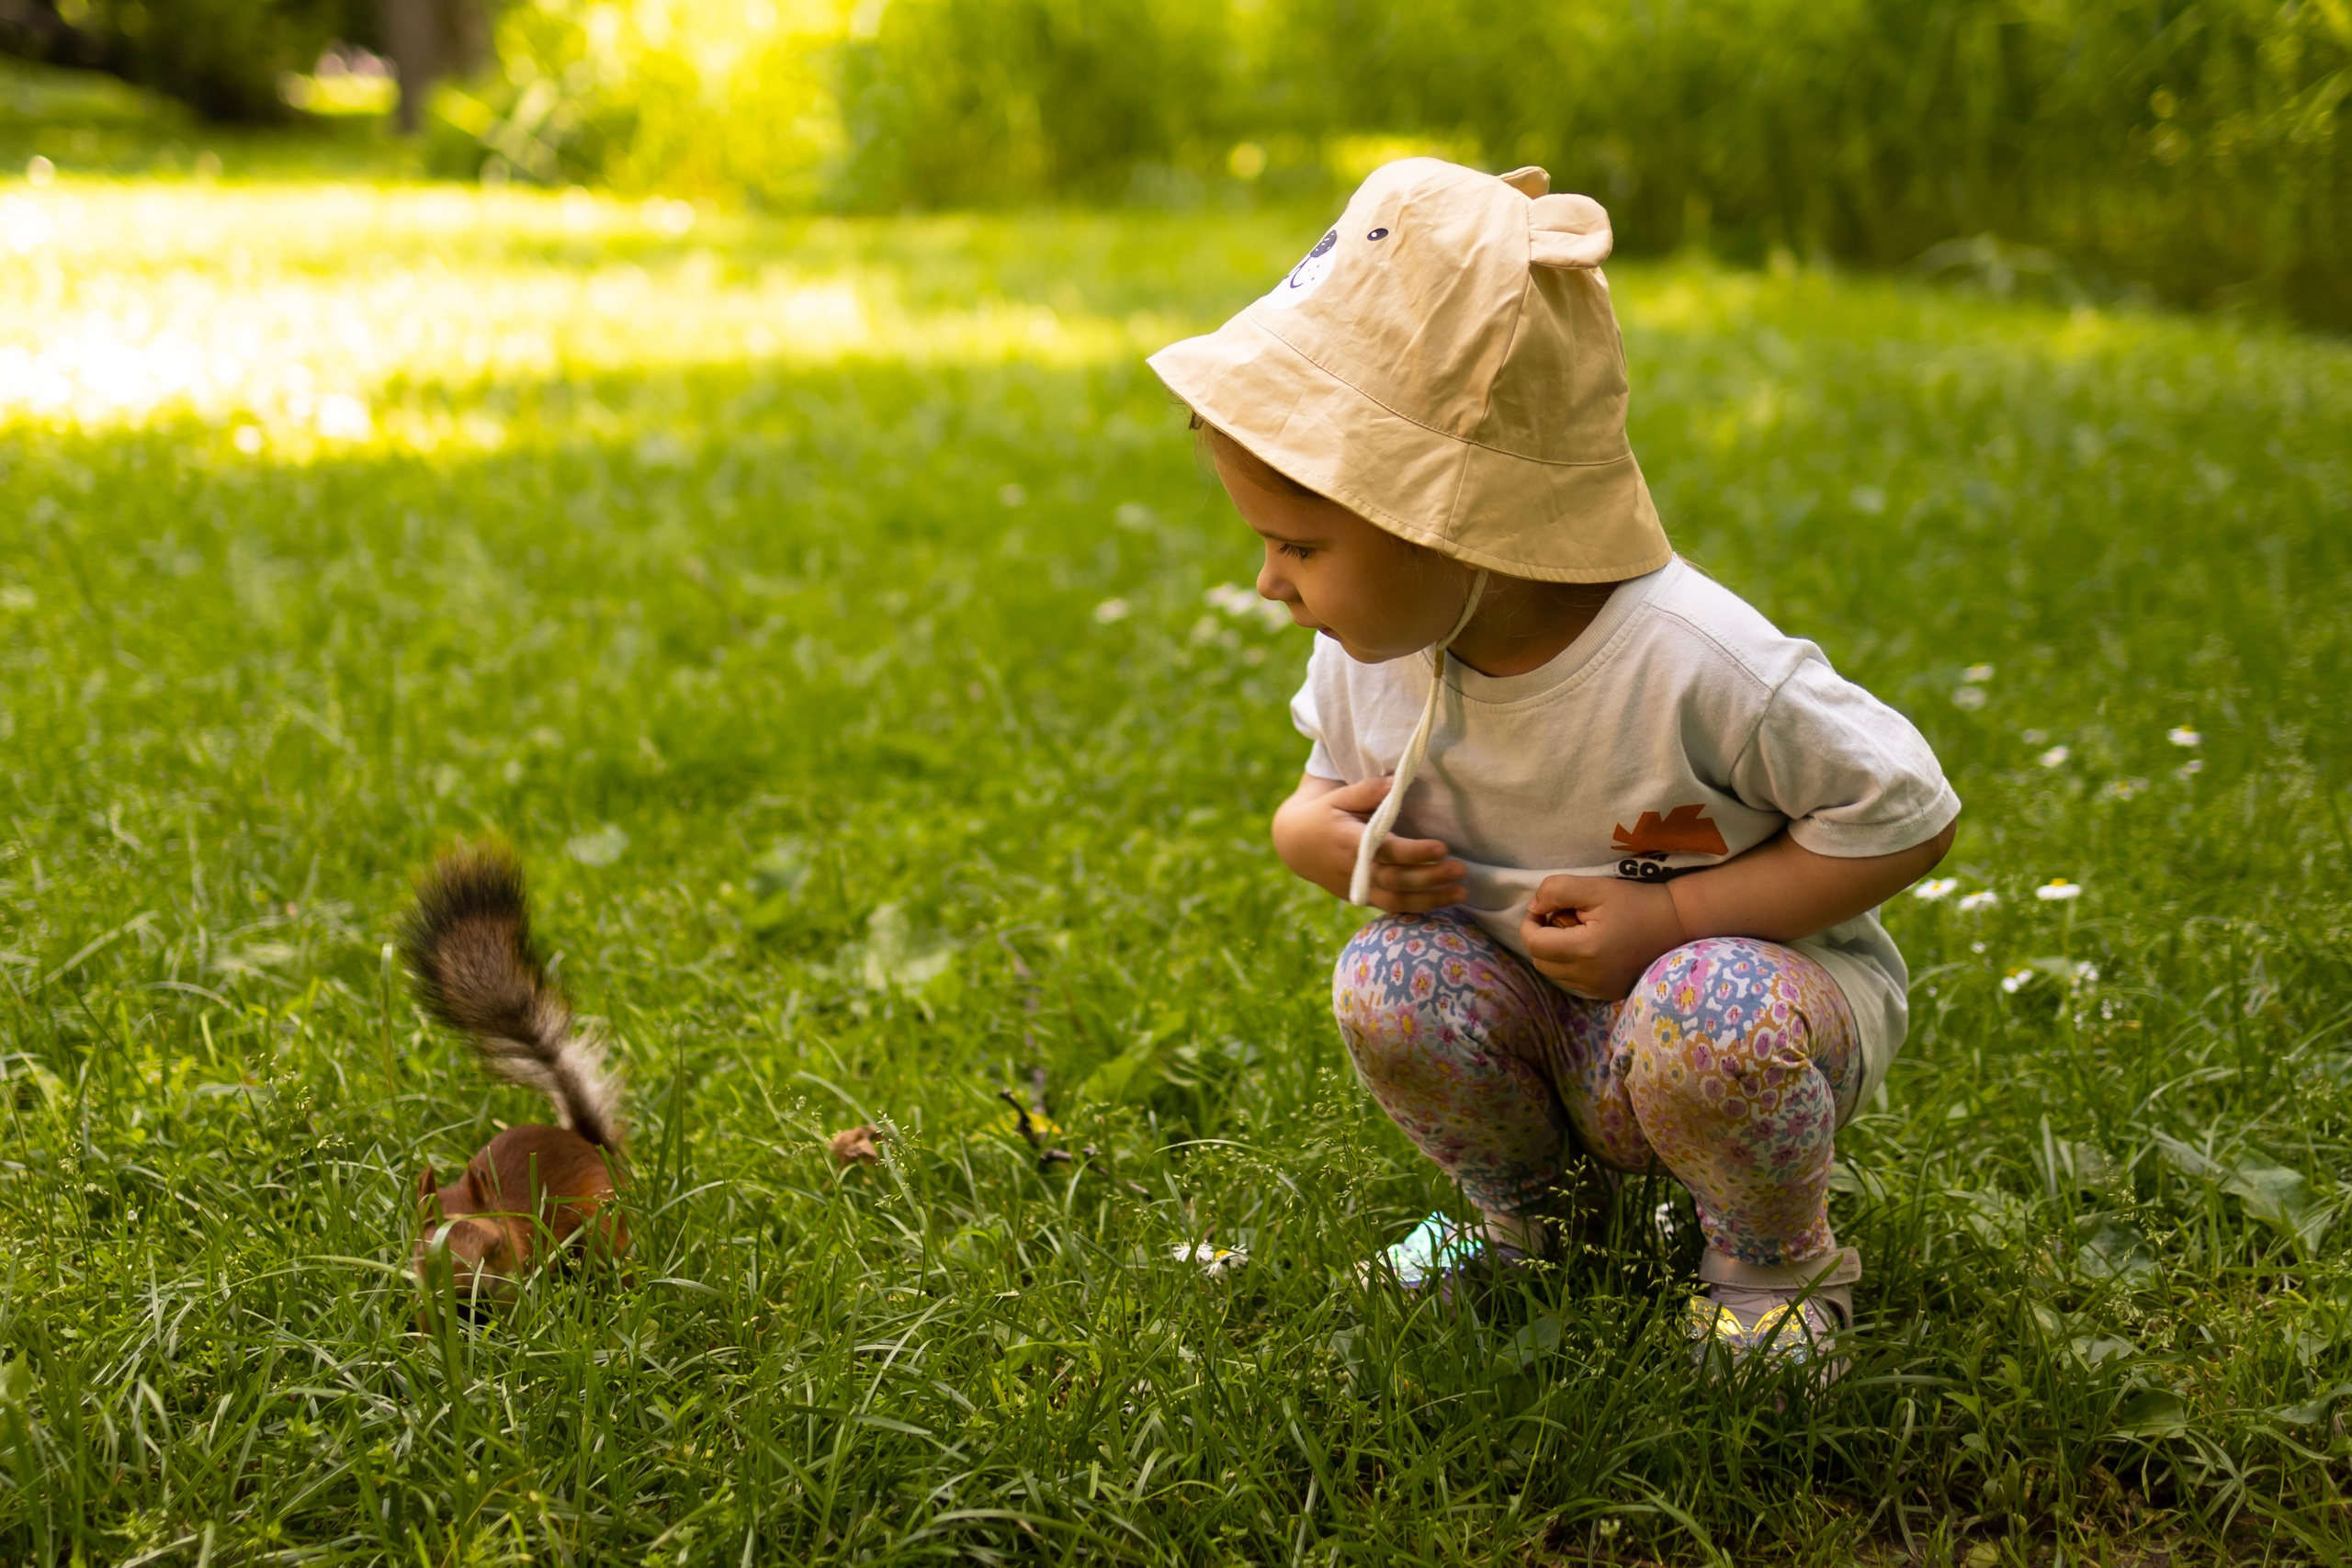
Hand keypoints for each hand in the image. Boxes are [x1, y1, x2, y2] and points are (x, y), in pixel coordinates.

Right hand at [1272, 775, 1466, 911]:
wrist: (1295, 845)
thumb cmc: (1324, 814)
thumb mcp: (1339, 797)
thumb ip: (1367, 791)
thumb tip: (1397, 781)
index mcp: (1349, 842)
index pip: (1386, 851)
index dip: (1414, 852)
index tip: (1443, 847)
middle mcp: (1353, 869)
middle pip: (1396, 879)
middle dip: (1430, 878)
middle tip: (1461, 870)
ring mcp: (1357, 887)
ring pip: (1396, 900)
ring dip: (1430, 899)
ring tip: (1461, 894)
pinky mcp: (1361, 897)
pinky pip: (1391, 907)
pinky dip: (1417, 908)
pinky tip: (1443, 904)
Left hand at [1521, 874, 1687, 999]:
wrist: (1678, 924)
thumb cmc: (1637, 902)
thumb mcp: (1595, 887)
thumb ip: (1557, 891)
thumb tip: (1533, 907)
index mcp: (1584, 951)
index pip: (1534, 943)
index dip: (1530, 923)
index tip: (1544, 908)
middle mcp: (1588, 977)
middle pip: (1541, 961)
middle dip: (1543, 938)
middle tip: (1564, 917)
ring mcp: (1599, 989)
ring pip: (1556, 974)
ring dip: (1557, 952)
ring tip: (1580, 932)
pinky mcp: (1608, 993)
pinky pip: (1574, 982)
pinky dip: (1573, 965)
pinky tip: (1592, 947)